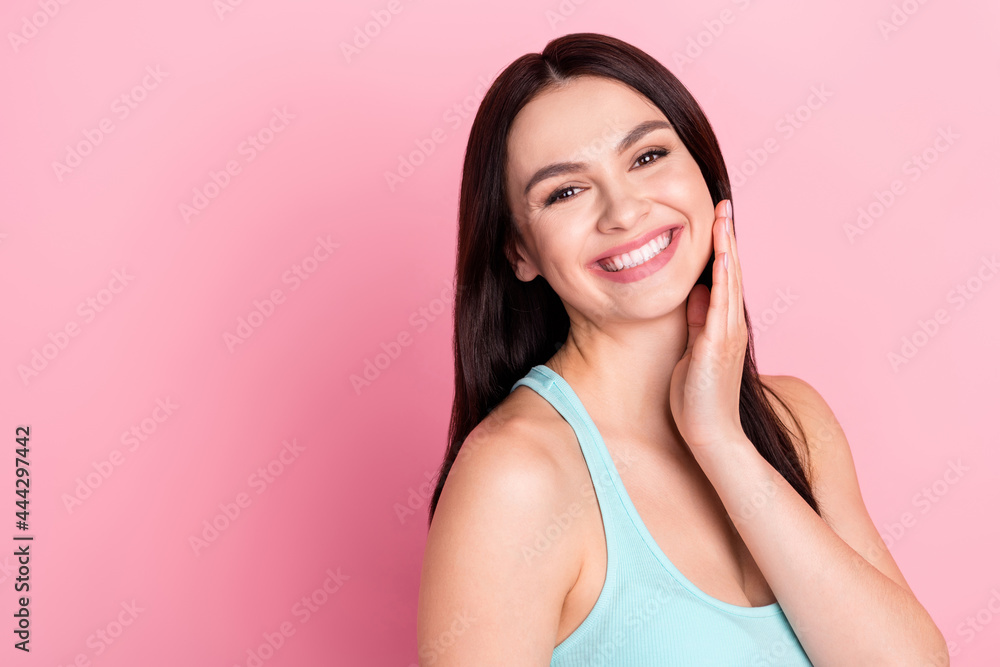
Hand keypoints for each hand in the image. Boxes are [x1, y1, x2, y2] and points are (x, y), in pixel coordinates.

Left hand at [669, 199, 748, 451]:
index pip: (723, 279)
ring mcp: (727, 334)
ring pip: (729, 281)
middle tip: (723, 206)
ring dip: (726, 248)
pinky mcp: (717, 344)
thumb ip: (697, 322)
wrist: (709, 434)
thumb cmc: (697, 399)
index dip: (721, 249)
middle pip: (730, 272)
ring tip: (723, 217)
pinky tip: (721, 256)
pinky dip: (722, 278)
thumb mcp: (693, 351)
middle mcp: (730, 326)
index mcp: (723, 326)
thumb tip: (694, 294)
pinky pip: (720, 304)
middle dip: (726, 238)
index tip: (717, 221)